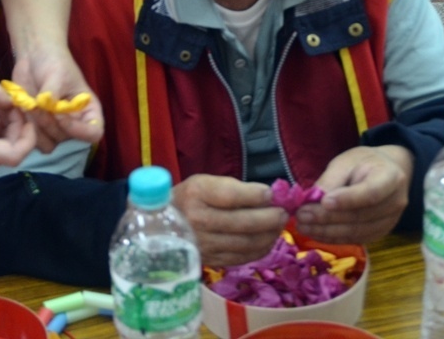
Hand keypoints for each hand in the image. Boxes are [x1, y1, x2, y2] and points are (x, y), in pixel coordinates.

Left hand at [11, 44, 103, 151]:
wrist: (33, 58)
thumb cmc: (54, 62)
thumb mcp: (57, 74)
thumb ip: (53, 94)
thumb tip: (45, 107)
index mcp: (88, 111)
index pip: (93, 133)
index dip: (78, 130)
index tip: (60, 114)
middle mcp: (74, 124)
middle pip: (66, 140)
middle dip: (49, 124)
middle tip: (37, 103)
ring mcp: (54, 128)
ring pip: (47, 144)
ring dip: (35, 128)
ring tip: (27, 106)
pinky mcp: (37, 128)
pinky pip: (31, 141)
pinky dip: (22, 129)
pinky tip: (17, 112)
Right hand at [172, 174, 286, 266]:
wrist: (160, 227)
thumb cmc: (188, 199)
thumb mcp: (204, 183)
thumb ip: (233, 188)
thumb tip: (268, 197)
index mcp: (196, 194)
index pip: (231, 196)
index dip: (255, 196)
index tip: (272, 194)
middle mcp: (198, 220)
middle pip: (242, 223)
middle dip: (269, 218)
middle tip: (284, 213)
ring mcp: (204, 244)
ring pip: (246, 243)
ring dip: (269, 235)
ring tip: (278, 226)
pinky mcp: (211, 260)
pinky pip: (242, 257)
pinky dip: (260, 249)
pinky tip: (267, 240)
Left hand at [294, 145, 411, 244]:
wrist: (387, 173)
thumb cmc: (364, 163)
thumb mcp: (346, 161)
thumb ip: (331, 180)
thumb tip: (311, 199)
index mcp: (391, 177)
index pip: (370, 192)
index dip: (347, 200)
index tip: (323, 201)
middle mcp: (395, 202)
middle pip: (360, 216)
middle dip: (327, 218)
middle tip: (301, 215)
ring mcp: (390, 221)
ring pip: (356, 232)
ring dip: (327, 231)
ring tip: (303, 226)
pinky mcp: (380, 233)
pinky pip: (356, 239)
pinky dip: (334, 238)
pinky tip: (316, 233)